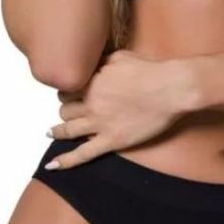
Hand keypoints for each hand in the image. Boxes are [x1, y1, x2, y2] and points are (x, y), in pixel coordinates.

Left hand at [44, 49, 200, 170]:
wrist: (171, 88)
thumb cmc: (150, 70)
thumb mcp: (120, 57)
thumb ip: (101, 62)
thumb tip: (92, 64)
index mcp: (92, 82)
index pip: (66, 89)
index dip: (68, 91)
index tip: (71, 93)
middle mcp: (91, 103)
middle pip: (65, 110)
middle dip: (65, 109)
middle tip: (70, 110)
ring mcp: (100, 124)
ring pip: (68, 130)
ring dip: (58, 131)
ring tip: (53, 132)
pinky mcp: (112, 140)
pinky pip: (83, 154)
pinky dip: (66, 161)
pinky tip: (53, 165)